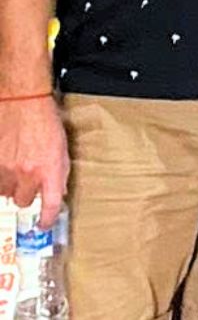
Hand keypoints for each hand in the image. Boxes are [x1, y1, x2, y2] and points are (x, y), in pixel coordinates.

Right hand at [0, 96, 66, 226]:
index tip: (44, 225)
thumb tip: (56, 193)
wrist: (22, 101)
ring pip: (5, 193)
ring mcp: (6, 169)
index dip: (47, 219)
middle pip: (23, 201)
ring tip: (15, 165)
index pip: (49, 205)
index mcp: (50, 169)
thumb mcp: (61, 147)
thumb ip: (59, 172)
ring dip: (10, 184)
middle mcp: (27, 173)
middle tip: (28, 178)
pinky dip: (0, 176)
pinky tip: (5, 162)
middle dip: (26, 193)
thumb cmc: (45, 120)